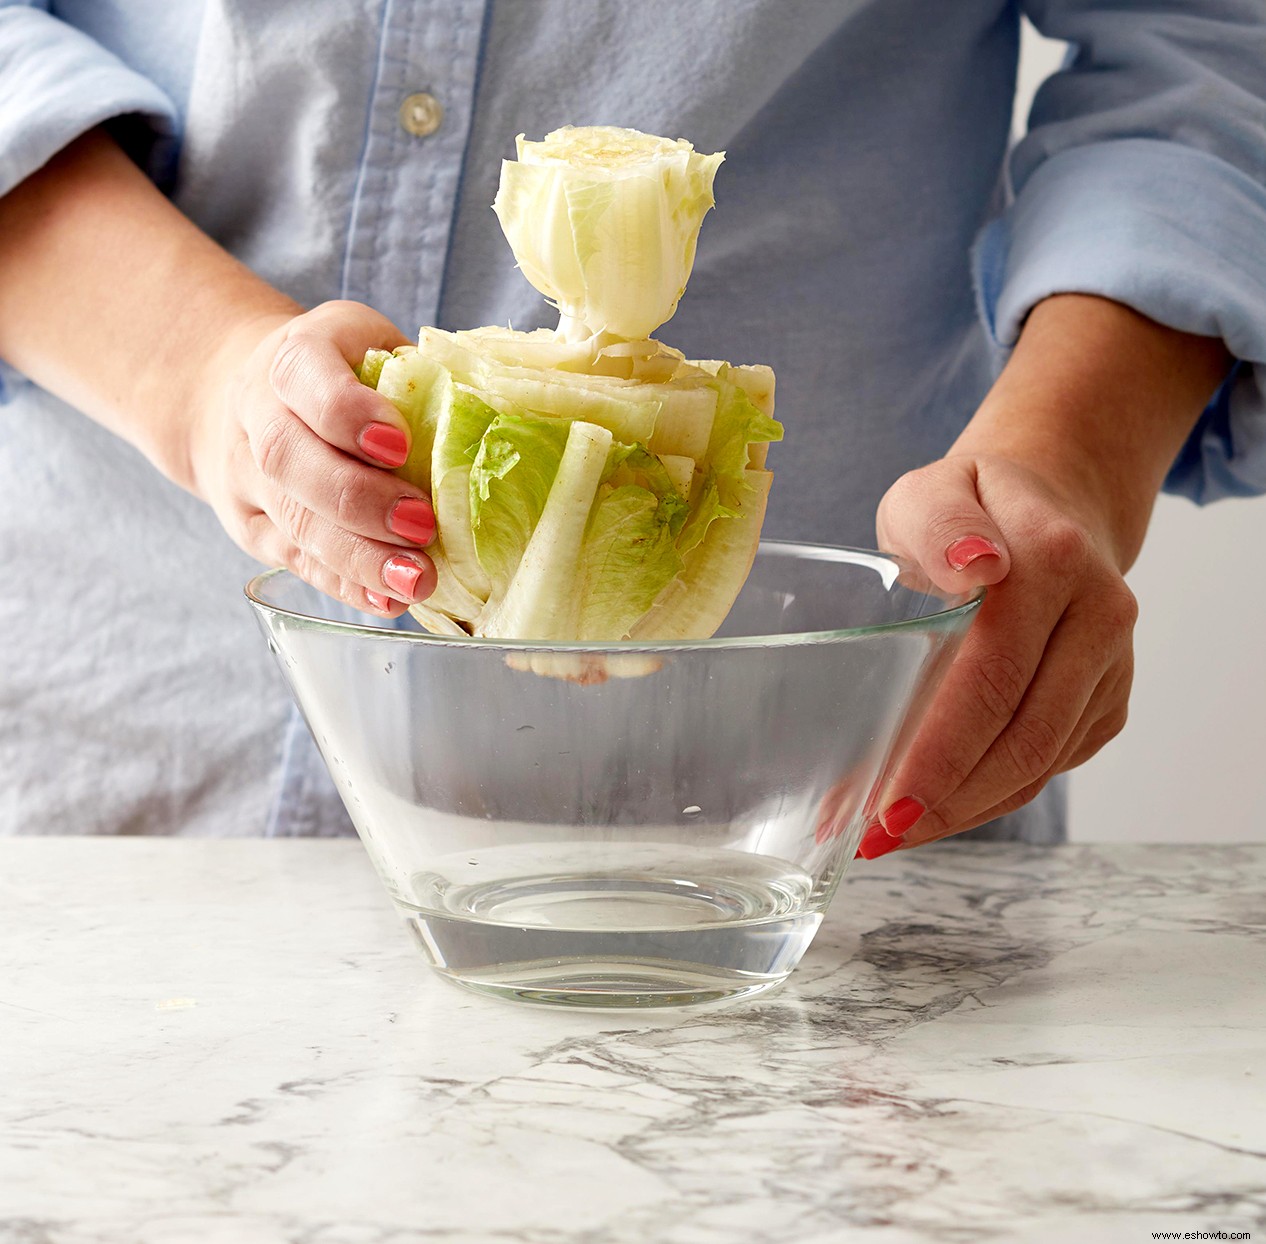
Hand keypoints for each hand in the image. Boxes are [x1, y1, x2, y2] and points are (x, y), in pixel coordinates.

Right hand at [190, 300, 436, 616]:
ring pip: (292, 519)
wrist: (245, 390)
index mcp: (294, 351)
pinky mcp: (251, 526)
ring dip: (358, 556)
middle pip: (289, 458)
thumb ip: (422, 374)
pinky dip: (345, 584)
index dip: (347, 413)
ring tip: (415, 579)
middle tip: (422, 525)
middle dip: (360, 499)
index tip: (399, 445)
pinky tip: (387, 600)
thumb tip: (504, 416)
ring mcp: (244, 474)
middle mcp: (257, 411)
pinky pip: (295, 560)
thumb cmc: (342, 367)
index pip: (304, 375)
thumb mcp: (376, 343)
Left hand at [861, 452, 1137, 855]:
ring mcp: (1110, 666)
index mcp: (1053, 564)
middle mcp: (1098, 619)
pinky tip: (931, 809)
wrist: (1051, 506)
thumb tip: (977, 565)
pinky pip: (1046, 766)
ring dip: (961, 812)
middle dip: (944, 801)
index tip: (884, 803)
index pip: (994, 678)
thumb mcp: (935, 489)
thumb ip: (944, 524)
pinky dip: (986, 798)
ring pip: (1039, 765)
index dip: (938, 752)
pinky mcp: (1105, 702)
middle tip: (871, 837)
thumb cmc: (973, 506)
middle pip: (1023, 738)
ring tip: (888, 835)